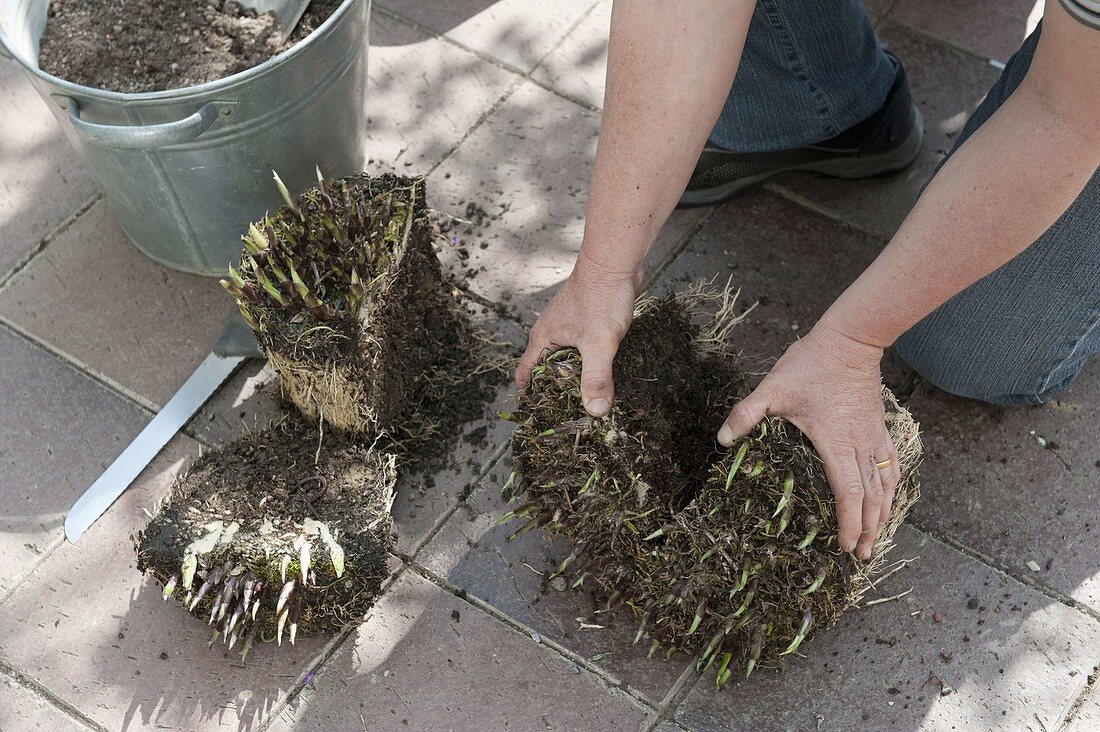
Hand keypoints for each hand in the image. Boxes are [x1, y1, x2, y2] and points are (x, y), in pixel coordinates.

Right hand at [515, 257, 641, 415]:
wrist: (615, 261)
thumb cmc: (601, 297)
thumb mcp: (599, 343)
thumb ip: (596, 378)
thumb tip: (595, 411)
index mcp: (543, 338)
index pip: (526, 372)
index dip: (530, 395)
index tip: (539, 415)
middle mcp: (551, 331)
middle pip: (547, 367)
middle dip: (556, 389)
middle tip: (570, 412)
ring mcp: (568, 324)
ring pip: (566, 356)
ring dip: (575, 373)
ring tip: (587, 394)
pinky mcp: (586, 318)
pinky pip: (582, 345)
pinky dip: (589, 358)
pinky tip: (604, 366)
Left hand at [717, 321, 900, 559]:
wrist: (850, 340)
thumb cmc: (810, 364)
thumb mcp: (772, 388)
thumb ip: (746, 414)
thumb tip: (722, 439)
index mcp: (835, 443)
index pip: (847, 494)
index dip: (848, 523)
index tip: (844, 545)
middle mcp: (859, 445)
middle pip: (871, 498)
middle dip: (867, 529)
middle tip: (860, 555)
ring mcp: (873, 436)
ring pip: (885, 484)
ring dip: (883, 513)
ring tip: (876, 537)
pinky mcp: (879, 426)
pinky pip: (891, 463)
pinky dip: (891, 486)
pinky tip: (889, 496)